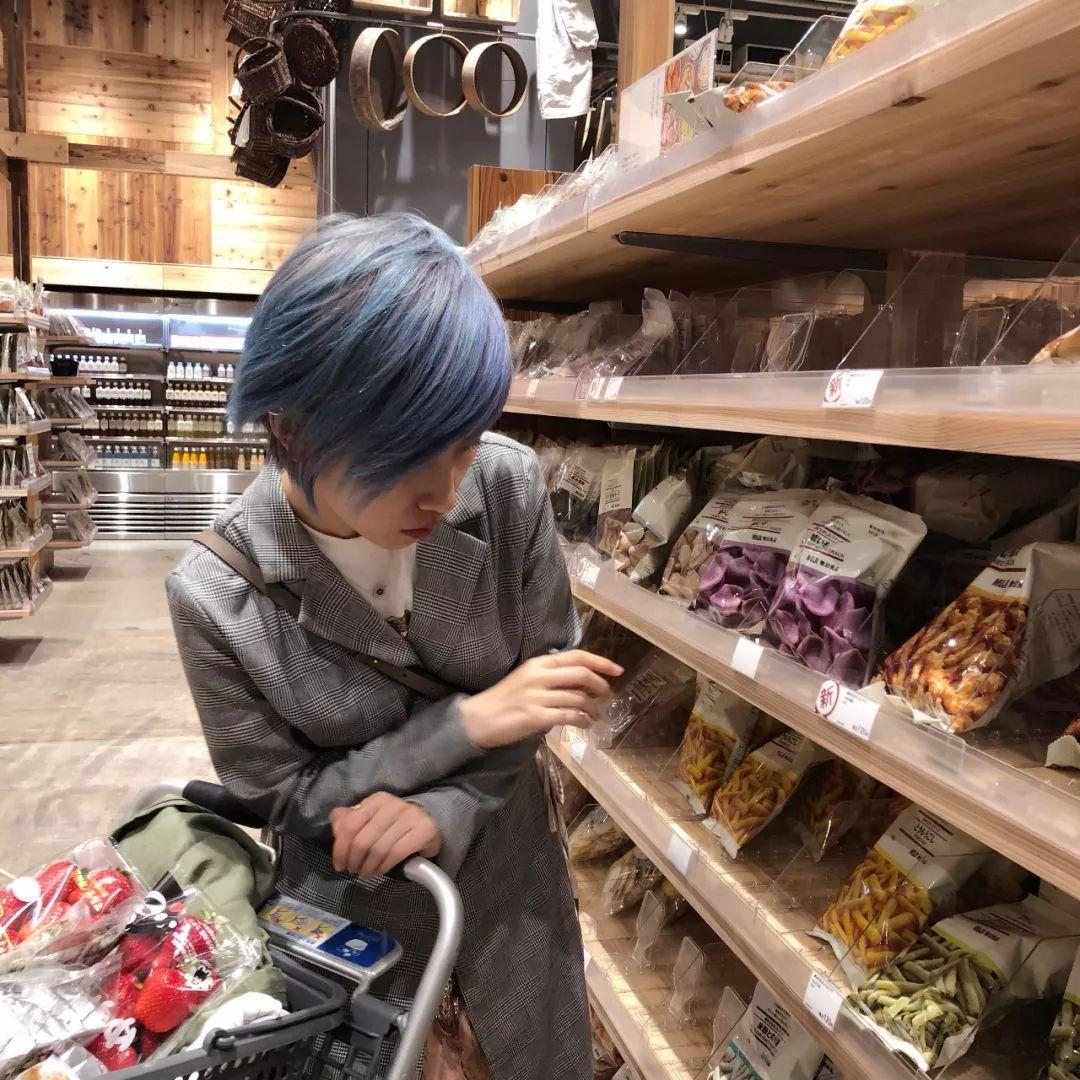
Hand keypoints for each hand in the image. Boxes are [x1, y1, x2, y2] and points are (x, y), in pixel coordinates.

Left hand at [329, 792, 440, 875]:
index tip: (339, 864)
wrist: (429, 824)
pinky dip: (384, 866)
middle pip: (363, 839)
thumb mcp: (371, 820)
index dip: (341, 848)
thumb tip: (335, 822)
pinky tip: (380, 871)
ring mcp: (411, 815)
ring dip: (368, 867)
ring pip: (379, 849)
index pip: (351, 824)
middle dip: (354, 860)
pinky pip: (396, 853)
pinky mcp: (424, 829)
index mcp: (377, 800)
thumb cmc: (394, 825)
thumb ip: (350, 821)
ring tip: (365, 873)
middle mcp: (394, 804)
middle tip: (353, 870)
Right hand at [459, 649, 622, 749]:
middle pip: (581, 674)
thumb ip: (552, 677)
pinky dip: (582, 720)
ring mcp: (537, 696)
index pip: (576, 656)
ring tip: (596, 715)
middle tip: (608, 697)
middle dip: (601, 685)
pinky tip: (585, 724)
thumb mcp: (527, 679)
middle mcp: (539, 676)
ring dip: (593, 708)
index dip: (601, 662)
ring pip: (578, 697)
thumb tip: (583, 682)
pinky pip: (569, 716)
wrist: (479, 719)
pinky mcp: (536, 717)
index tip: (618, 670)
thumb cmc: (504, 699)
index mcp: (538, 663)